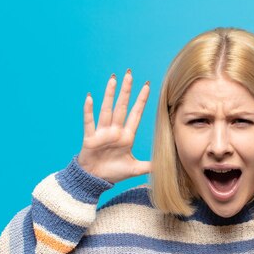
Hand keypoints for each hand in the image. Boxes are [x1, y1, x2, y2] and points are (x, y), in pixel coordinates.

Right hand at [78, 69, 151, 183]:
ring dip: (110, 95)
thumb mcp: (135, 169)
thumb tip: (165, 165)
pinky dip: (89, 110)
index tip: (147, 86)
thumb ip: (149, 166)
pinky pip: (89, 122)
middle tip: (130, 74)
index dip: (141, 101)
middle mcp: (115, 131)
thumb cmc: (114, 173)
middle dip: (126, 91)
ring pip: (107, 110)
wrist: (95, 180)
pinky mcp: (90, 138)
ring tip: (113, 80)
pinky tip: (90, 97)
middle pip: (122, 107)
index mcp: (127, 136)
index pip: (136, 114)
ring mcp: (102, 133)